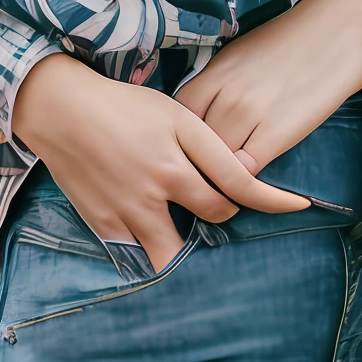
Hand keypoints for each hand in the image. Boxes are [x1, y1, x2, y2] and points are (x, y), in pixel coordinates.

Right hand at [9, 55, 314, 273]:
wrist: (61, 110)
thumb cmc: (123, 107)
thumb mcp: (173, 114)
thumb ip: (208, 148)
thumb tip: (243, 177)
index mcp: (181, 154)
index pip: (240, 186)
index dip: (275, 200)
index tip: (300, 206)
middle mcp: (160, 186)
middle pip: (212, 219)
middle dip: (225, 217)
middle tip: (224, 209)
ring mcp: (130, 210)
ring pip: (174, 254)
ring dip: (192, 252)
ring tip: (195, 241)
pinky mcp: (104, 224)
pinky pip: (139, 254)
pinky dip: (154, 251)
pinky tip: (157, 240)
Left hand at [173, 0, 361, 171]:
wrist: (345, 18)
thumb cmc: (302, 32)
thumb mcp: (245, 52)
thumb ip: (224, 82)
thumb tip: (212, 112)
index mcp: (214, 70)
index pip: (177, 116)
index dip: (183, 138)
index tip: (196, 151)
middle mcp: (223, 91)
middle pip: (193, 144)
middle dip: (200, 163)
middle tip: (215, 178)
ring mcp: (248, 111)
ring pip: (216, 162)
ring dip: (223, 177)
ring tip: (234, 187)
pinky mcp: (278, 130)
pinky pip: (246, 172)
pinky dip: (247, 183)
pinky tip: (258, 186)